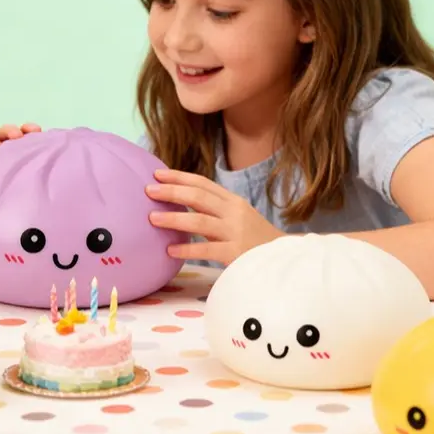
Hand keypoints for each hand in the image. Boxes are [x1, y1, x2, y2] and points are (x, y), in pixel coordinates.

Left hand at [145, 168, 283, 264]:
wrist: (284, 260)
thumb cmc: (254, 239)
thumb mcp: (236, 218)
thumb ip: (212, 209)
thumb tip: (177, 202)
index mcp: (232, 201)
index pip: (202, 184)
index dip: (179, 177)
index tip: (157, 174)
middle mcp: (234, 213)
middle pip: (199, 197)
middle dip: (172, 192)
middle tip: (149, 190)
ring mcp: (236, 232)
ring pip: (200, 221)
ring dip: (174, 218)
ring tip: (152, 218)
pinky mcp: (237, 253)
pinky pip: (208, 250)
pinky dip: (188, 249)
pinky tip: (170, 249)